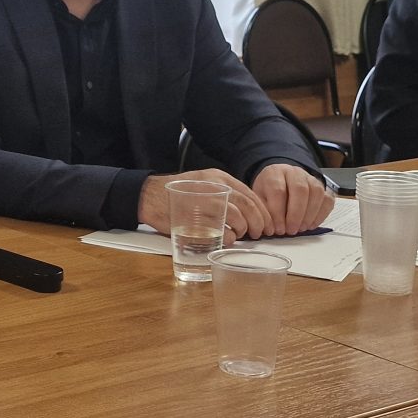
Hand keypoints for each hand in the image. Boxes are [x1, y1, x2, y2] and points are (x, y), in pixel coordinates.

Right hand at [137, 170, 270, 239]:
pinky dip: (229, 238)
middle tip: (260, 233)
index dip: (263, 211)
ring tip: (242, 235)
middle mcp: (214, 187)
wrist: (149, 196)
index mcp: (218, 178)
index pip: (250, 194)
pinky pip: (222, 232)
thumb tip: (247, 211)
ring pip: (238, 218)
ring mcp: (205, 202)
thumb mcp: (203, 185)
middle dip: (259, 222)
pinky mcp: (196, 219)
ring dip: (244, 230)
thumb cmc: (177, 194)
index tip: (268, 223)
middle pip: (247, 206)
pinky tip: (227, 239)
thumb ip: (223, 194)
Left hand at [253, 164, 335, 235]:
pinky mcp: (322, 187)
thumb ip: (264, 212)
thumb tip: (270, 229)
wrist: (280, 181)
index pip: (278, 191)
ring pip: (316, 193)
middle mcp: (294, 172)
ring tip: (300, 229)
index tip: (278, 229)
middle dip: (296, 214)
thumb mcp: (259, 199)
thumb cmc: (268, 192)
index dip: (278, 213)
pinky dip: (321, 215)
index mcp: (274, 173)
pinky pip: (327, 199)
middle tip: (291, 230)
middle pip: (300, 190)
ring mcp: (310, 178)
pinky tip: (311, 225)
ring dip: (309, 215)